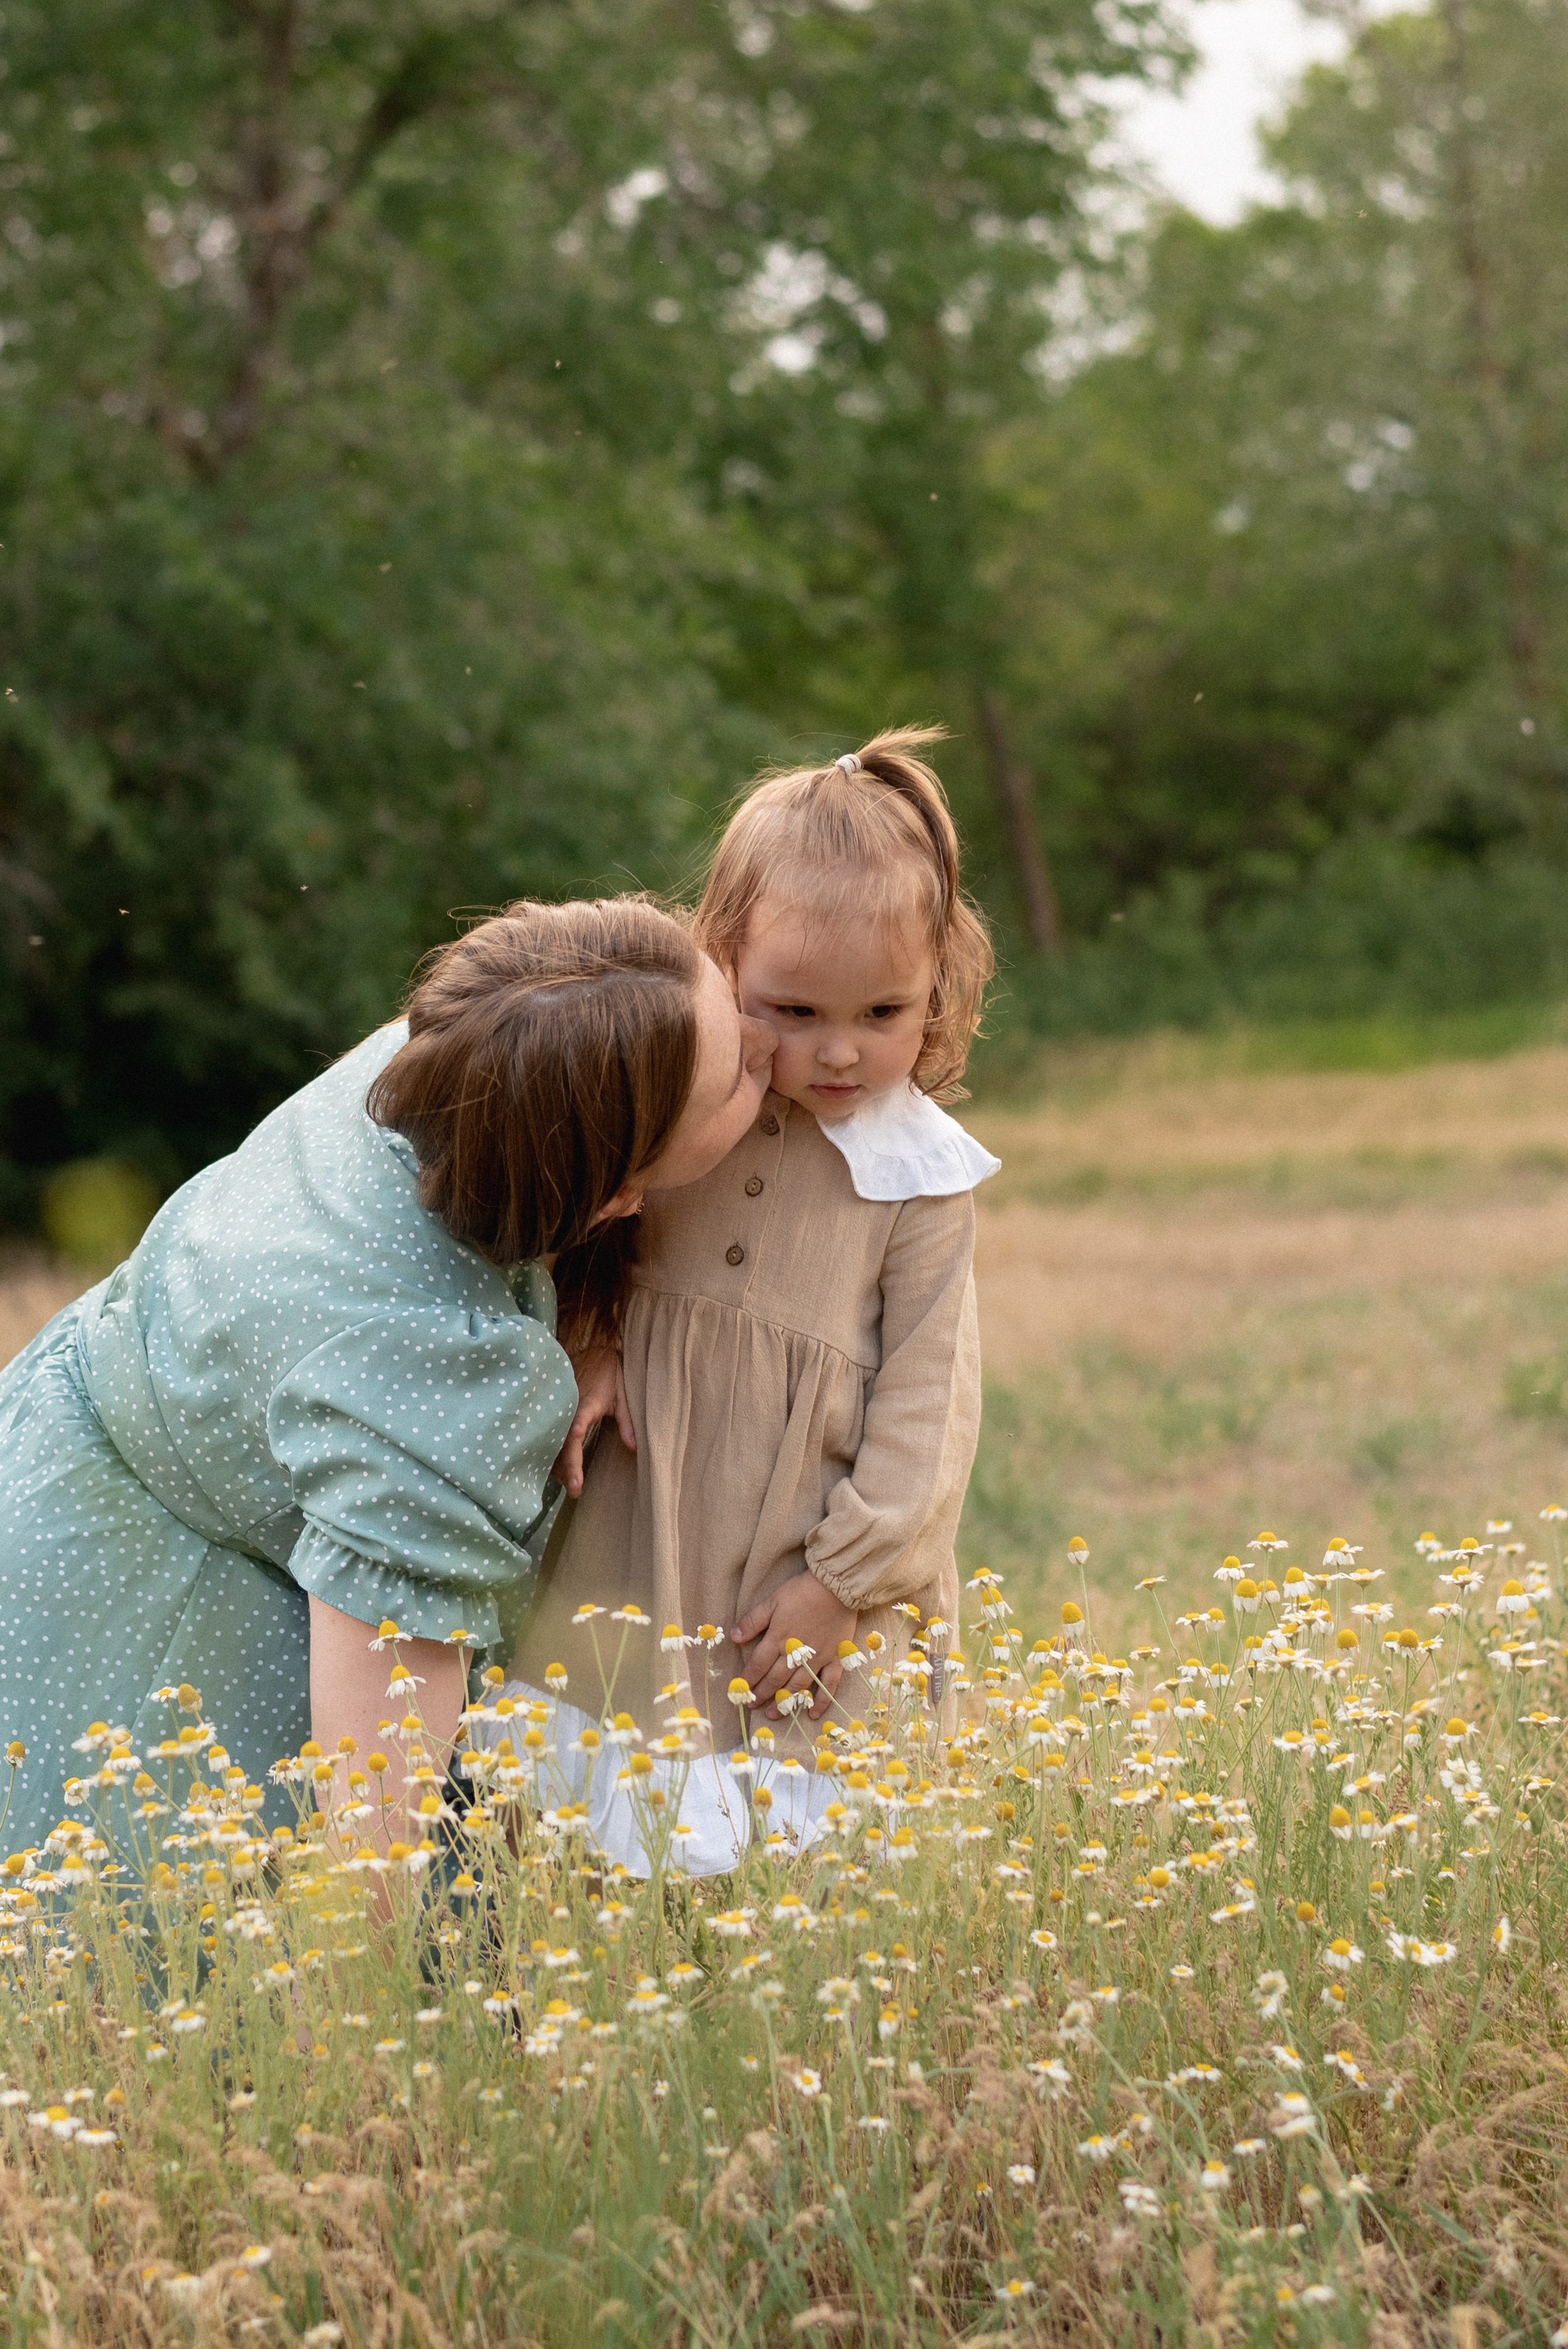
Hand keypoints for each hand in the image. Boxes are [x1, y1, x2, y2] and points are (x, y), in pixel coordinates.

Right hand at [551, 1346, 634, 1498]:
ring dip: (559, 1466)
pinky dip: (554, 1456)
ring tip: (570, 1488)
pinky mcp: (556, 1414)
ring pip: (553, 1443)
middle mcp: (569, 1408)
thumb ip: (627, 1419)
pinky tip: (558, 1473)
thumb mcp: (622, 1392)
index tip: (575, 1434)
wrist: (590, 1350)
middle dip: (568, 1466)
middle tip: (575, 1490)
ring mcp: (560, 1411)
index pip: (580, 1417)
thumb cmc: (608, 1372)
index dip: (576, 1426)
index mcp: (587, 1401)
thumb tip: (634, 1447)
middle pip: (563, 1440)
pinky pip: (551, 1438)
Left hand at [733, 1572, 857, 1720]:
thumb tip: (734, 1636)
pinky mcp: (835, 1659)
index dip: (748, 1680)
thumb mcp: (773, 1601)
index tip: (740, 1692)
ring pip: (797, 1686)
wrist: (837, 1588)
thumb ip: (753, 1621)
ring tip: (773, 1714)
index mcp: (778, 1639)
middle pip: (775, 1679)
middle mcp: (795, 1654)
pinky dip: (821, 1701)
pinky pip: (829, 1685)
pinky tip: (813, 1714)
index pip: (758, 1665)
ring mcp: (817, 1659)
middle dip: (762, 1694)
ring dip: (784, 1702)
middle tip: (752, 1706)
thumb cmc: (802, 1591)